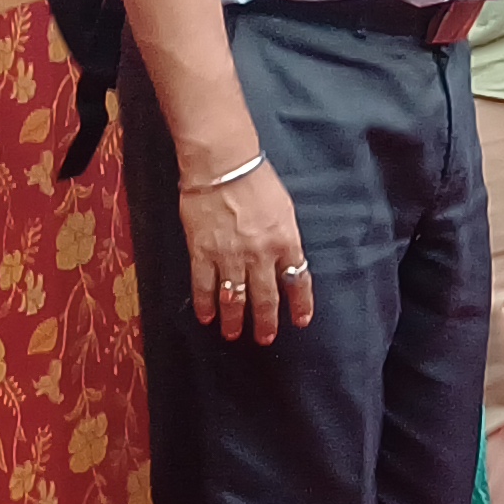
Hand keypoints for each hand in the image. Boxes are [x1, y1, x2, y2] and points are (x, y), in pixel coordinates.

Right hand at [178, 161, 314, 342]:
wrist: (223, 165)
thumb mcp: (284, 208)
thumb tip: (285, 258)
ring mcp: (230, 256)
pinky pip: (204, 286)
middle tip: (264, 338)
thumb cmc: (256, 179)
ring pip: (234, 298)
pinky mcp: (203, 252)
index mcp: (285, 241)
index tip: (301, 321)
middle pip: (265, 297)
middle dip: (265, 322)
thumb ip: (285, 236)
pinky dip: (205, 304)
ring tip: (232, 334)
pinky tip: (206, 317)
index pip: (298, 280)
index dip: (300, 303)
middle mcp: (260, 254)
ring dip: (234, 320)